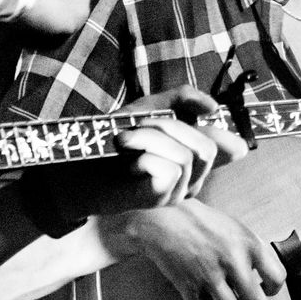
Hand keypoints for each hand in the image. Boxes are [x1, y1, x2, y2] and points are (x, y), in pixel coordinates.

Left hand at [42, 87, 249, 219]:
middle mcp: (190, 178)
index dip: (223, 131)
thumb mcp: (149, 109)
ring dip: (149, 139)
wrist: (74, 164)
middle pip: (207, 147)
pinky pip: (172, 171)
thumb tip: (215, 107)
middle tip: (137, 127)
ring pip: (186, 156)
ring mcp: (176, 192)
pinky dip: (146, 158)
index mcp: (191, 158)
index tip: (205, 114)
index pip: (226, 145)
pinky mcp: (160, 199)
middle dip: (170, 126)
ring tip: (124, 143)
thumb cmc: (110, 138)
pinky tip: (128, 164)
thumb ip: (183, 100)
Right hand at [99, 198, 286, 299]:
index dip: (272, 289)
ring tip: (221, 297)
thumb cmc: (198, 222)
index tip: (263, 288)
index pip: (278, 278)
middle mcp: (233, 260)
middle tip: (242, 299)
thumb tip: (266, 273)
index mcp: (249, 243)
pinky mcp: (189, 285)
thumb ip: (251, 248)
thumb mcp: (234, 226)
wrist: (162, 220)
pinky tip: (203, 299)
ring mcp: (210, 274)